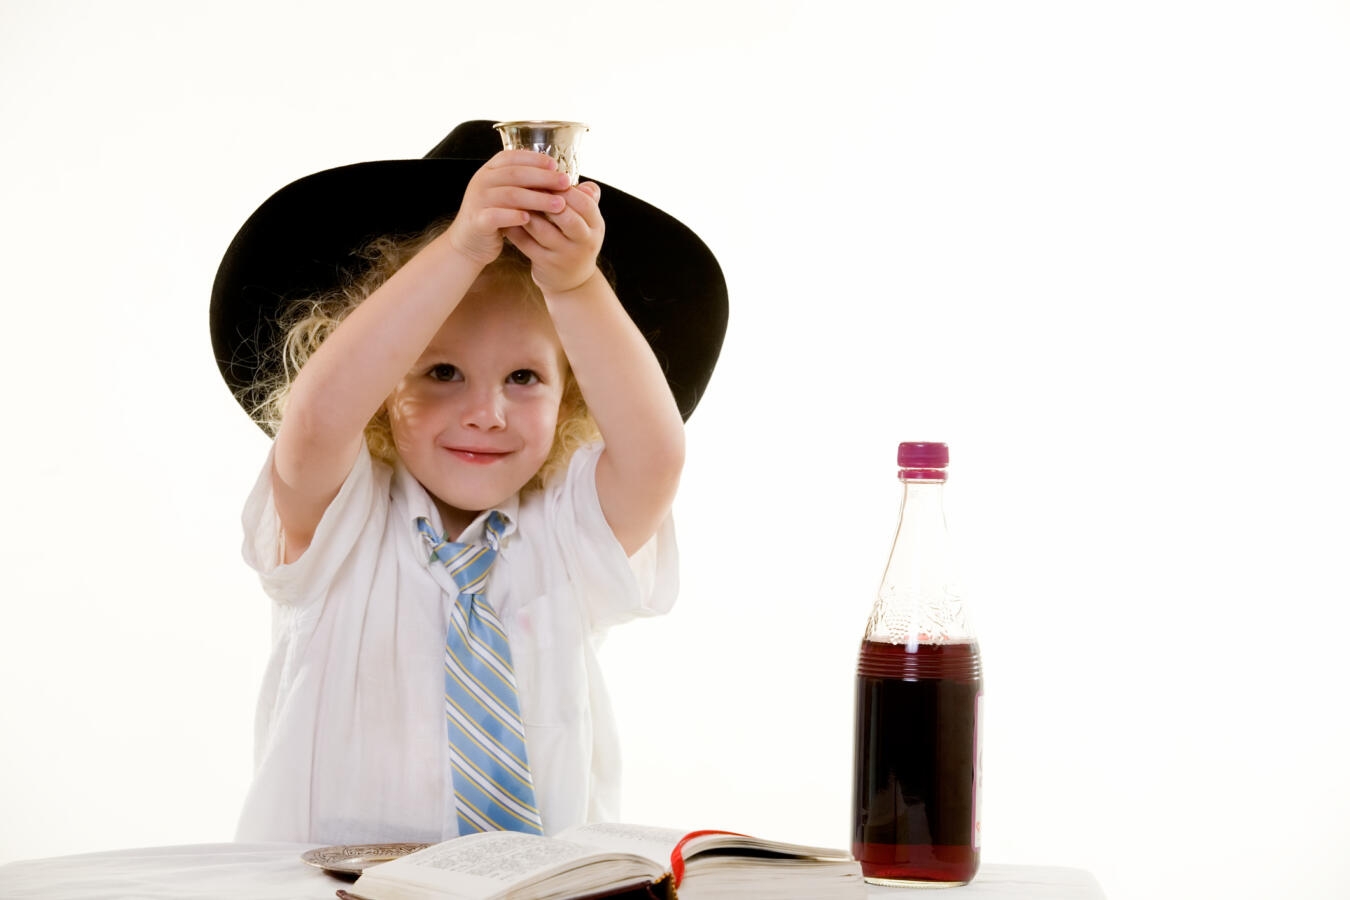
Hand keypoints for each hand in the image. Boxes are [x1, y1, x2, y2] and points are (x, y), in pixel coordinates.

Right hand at [446, 150, 572, 266]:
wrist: (469, 242)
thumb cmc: (495, 216)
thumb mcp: (508, 195)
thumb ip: (526, 185)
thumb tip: (559, 177)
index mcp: (489, 171)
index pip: (512, 156)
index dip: (534, 159)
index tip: (556, 164)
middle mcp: (481, 181)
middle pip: (515, 174)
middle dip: (543, 177)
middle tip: (565, 182)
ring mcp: (477, 201)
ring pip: (510, 195)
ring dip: (537, 199)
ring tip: (559, 205)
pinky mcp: (477, 221)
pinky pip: (496, 216)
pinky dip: (513, 216)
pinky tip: (529, 219)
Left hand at [504, 180, 604, 294]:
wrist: (572, 280)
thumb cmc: (575, 240)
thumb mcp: (587, 222)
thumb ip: (584, 199)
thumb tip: (576, 177)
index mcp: (596, 226)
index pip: (584, 202)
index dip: (566, 188)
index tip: (549, 176)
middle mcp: (584, 241)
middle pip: (565, 216)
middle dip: (545, 198)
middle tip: (528, 184)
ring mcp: (565, 255)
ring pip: (541, 229)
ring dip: (526, 211)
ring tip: (513, 196)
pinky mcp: (546, 265)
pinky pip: (526, 243)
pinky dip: (515, 228)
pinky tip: (506, 216)